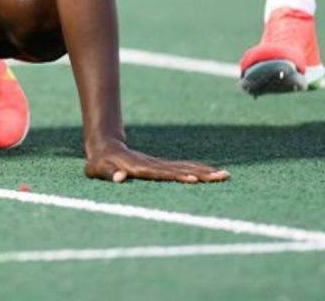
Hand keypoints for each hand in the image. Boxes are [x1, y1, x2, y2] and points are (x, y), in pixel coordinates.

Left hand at [85, 139, 228, 183]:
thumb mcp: (99, 169)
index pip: (162, 173)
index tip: (194, 179)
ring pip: (186, 166)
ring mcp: (159, 164)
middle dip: (202, 173)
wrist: (104, 145)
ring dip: (205, 171)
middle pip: (181, 168)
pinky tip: (211, 173)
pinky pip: (183, 167)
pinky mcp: (161, 165)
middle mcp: (153, 164)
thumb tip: (121, 178)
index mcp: (140, 167)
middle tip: (222, 177)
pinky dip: (198, 169)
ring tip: (225, 175)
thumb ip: (109, 174)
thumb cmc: (100, 163)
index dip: (177, 176)